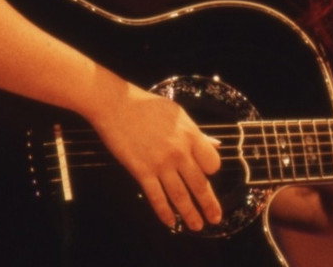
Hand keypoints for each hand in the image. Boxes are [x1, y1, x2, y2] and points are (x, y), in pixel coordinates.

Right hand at [87, 83, 222, 230]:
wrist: (117, 105)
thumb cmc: (147, 106)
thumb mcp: (178, 114)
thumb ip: (197, 133)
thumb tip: (215, 144)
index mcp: (191, 135)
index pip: (212, 163)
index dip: (211, 171)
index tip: (207, 176)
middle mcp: (179, 152)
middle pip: (199, 184)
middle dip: (208, 204)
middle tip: (215, 219)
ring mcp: (161, 163)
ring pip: (180, 195)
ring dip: (190, 214)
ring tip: (197, 226)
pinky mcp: (142, 171)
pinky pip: (156, 197)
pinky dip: (164, 212)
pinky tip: (171, 223)